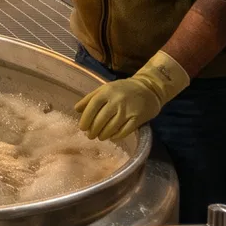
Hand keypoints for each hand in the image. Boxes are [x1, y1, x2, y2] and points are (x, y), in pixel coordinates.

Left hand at [75, 51, 189, 140]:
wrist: (149, 88)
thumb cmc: (123, 89)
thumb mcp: (106, 88)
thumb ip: (90, 98)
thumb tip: (76, 110)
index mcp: (107, 92)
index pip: (92, 107)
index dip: (85, 119)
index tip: (82, 127)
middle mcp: (116, 101)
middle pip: (101, 120)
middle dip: (93, 130)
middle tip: (90, 135)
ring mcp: (128, 110)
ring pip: (111, 127)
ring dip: (103, 135)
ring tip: (100, 137)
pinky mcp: (137, 118)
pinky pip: (124, 131)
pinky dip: (116, 136)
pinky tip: (112, 137)